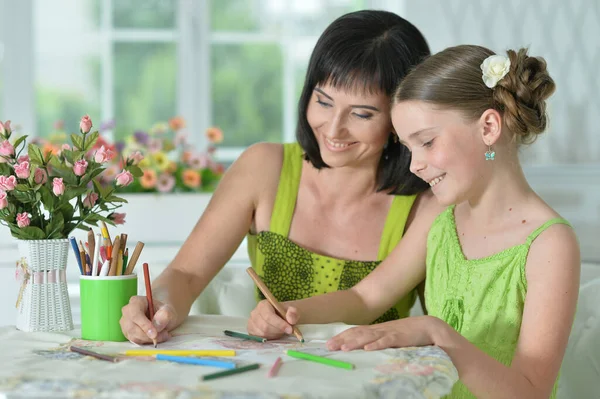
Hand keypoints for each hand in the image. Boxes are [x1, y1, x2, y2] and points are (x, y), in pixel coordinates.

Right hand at [120, 296, 177, 343]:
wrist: (162, 317)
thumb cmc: (163, 312)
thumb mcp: (169, 310)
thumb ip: (165, 315)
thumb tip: (157, 325)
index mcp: (136, 301)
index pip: (135, 313)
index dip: (144, 325)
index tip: (154, 334)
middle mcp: (127, 312)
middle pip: (132, 327)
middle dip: (148, 335)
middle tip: (163, 336)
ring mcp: (125, 323)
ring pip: (133, 336)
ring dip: (149, 339)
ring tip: (163, 335)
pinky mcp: (127, 333)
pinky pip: (135, 341)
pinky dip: (146, 342)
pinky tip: (156, 337)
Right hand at [247, 299, 298, 339]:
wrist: (281, 316)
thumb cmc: (284, 312)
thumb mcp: (292, 310)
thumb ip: (293, 313)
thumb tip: (290, 320)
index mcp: (263, 304)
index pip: (268, 316)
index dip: (279, 324)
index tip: (290, 329)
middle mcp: (254, 313)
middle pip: (265, 326)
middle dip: (278, 330)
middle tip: (287, 330)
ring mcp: (251, 323)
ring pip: (263, 333)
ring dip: (275, 334)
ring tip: (281, 330)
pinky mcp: (251, 331)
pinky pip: (260, 338)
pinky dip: (270, 338)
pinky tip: (275, 334)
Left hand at [326, 316, 440, 350]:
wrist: (429, 327)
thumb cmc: (408, 334)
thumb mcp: (389, 337)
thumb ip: (376, 341)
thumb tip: (362, 348)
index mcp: (376, 330)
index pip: (355, 332)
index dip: (341, 337)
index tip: (328, 344)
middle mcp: (379, 330)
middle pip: (357, 334)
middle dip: (342, 340)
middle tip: (329, 347)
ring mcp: (389, 332)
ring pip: (368, 337)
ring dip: (355, 342)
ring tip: (343, 348)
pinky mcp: (400, 337)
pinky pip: (386, 341)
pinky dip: (376, 345)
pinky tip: (368, 349)